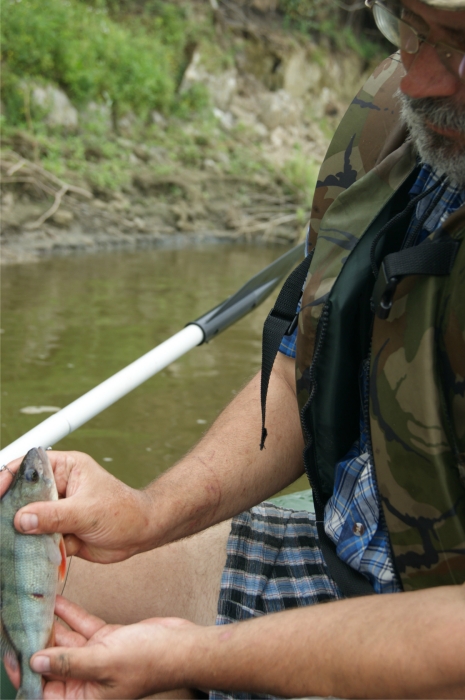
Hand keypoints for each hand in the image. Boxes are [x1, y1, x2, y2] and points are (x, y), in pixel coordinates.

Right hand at [11, 451, 155, 561]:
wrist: (141, 534)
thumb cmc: (124, 511)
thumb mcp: (87, 511)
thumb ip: (54, 515)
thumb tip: (22, 519)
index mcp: (66, 468)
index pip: (29, 465)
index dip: (8, 476)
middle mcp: (58, 487)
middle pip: (23, 494)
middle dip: (12, 508)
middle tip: (4, 522)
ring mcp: (57, 510)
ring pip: (29, 519)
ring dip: (23, 531)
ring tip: (15, 541)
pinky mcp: (59, 531)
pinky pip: (38, 539)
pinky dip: (35, 547)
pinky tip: (35, 552)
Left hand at [29, 596, 195, 698]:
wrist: (183, 645)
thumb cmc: (151, 661)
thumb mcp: (104, 662)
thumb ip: (69, 663)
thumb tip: (36, 663)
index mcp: (85, 698)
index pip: (46, 689)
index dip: (28, 672)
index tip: (11, 652)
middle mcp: (88, 681)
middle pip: (53, 663)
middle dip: (37, 643)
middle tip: (20, 622)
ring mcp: (98, 659)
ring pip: (66, 642)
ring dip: (52, 625)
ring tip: (36, 606)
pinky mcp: (108, 640)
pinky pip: (83, 628)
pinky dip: (70, 615)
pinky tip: (57, 601)